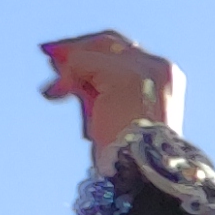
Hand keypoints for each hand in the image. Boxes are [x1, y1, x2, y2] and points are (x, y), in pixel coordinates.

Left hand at [38, 32, 181, 169]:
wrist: (143, 172)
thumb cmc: (128, 153)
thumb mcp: (112, 112)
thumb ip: (97, 88)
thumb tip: (63, 71)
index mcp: (167, 79)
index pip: (124, 51)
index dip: (92, 51)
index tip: (61, 58)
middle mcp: (160, 67)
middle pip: (109, 42)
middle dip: (76, 49)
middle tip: (47, 52)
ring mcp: (145, 68)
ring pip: (94, 51)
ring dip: (70, 67)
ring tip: (55, 89)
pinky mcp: (126, 75)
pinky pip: (82, 62)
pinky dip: (66, 77)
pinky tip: (56, 94)